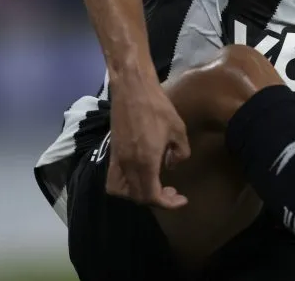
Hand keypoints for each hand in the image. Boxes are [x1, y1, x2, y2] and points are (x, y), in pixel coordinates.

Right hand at [105, 77, 191, 208]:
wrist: (132, 90)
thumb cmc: (158, 107)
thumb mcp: (179, 130)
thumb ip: (180, 153)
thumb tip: (171, 165)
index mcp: (145, 162)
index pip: (151, 196)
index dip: (168, 204)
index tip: (182, 200)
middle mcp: (128, 165)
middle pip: (137, 197)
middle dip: (157, 200)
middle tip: (173, 192)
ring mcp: (117, 160)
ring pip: (121, 191)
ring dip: (138, 195)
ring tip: (155, 187)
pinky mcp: (112, 153)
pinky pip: (113, 179)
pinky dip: (125, 187)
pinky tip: (139, 177)